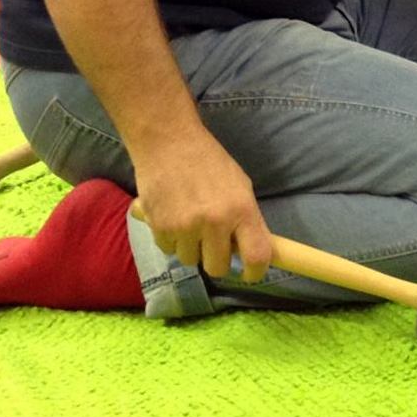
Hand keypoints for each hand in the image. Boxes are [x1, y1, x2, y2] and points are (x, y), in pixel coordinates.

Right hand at [131, 135, 273, 283]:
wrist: (168, 141)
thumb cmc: (209, 161)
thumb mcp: (239, 186)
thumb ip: (244, 218)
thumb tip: (246, 250)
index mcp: (242, 210)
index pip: (257, 256)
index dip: (255, 272)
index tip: (250, 274)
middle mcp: (215, 222)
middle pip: (217, 268)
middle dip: (216, 260)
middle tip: (212, 244)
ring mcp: (186, 227)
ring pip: (190, 260)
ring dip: (191, 247)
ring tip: (188, 221)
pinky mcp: (160, 227)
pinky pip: (168, 249)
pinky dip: (170, 238)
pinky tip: (171, 214)